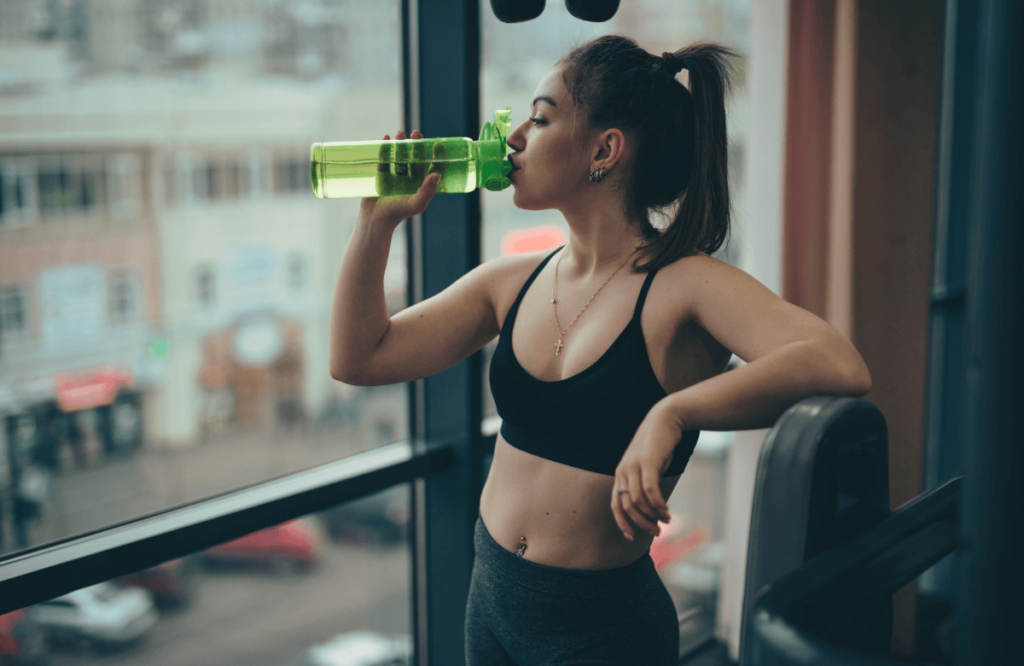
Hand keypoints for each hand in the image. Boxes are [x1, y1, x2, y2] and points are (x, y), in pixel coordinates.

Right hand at [360, 129, 444, 227]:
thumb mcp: (416, 204)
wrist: (375, 219)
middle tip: (416, 132)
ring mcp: (394, 176)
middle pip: (414, 157)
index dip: (435, 155)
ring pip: (399, 156)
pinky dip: (385, 148)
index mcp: (420, 185)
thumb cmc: (398, 213)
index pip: (430, 166)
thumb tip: (436, 174)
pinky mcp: (381, 175)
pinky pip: (384, 158)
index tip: (438, 143)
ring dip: (400, 143)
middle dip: (415, 144)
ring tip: (400, 133)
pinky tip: (386, 138)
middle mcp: (409, 179)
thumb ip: (428, 191)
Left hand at [610, 402, 681, 540]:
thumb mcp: (648, 466)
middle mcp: (623, 471)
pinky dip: (658, 505)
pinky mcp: (647, 462)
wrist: (665, 419)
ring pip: (638, 502)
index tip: (632, 537)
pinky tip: (666, 511)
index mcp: (621, 474)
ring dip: (652, 516)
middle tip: (656, 532)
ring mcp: (633, 466)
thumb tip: (652, 507)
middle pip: (627, 507)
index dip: (622, 523)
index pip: (615, 505)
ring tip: (666, 521)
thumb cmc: (658, 446)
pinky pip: (650, 491)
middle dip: (641, 524)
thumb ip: (645, 484)